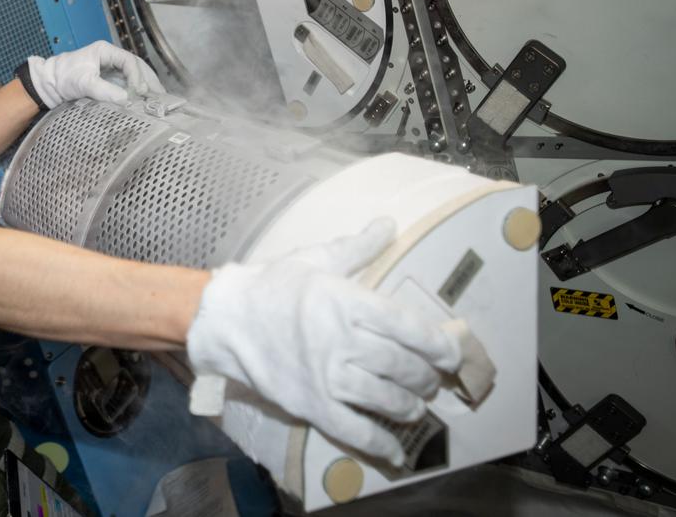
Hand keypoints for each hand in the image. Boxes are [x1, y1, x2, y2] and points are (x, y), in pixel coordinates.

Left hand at [25, 40, 163, 108]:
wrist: (49, 85)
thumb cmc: (63, 77)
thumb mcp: (83, 83)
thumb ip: (104, 90)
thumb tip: (126, 99)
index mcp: (105, 51)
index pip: (129, 61)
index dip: (137, 76)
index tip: (139, 91)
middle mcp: (111, 59)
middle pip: (137, 67)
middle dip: (148, 80)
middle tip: (160, 96)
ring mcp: (110, 70)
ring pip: (134, 75)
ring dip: (146, 86)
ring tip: (158, 100)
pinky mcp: (108, 81)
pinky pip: (127, 85)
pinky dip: (137, 93)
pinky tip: (144, 102)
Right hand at [185, 219, 461, 465]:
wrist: (223, 318)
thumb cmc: (271, 285)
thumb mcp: (315, 259)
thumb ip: (357, 247)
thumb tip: (389, 224)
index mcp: (344, 300)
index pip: (406, 326)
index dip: (438, 344)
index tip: (452, 354)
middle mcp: (340, 339)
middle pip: (401, 365)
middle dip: (425, 377)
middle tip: (431, 380)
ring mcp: (325, 375)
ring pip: (385, 398)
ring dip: (409, 405)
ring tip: (416, 405)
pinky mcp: (309, 404)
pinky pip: (353, 430)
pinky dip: (379, 443)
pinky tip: (396, 450)